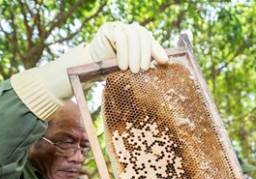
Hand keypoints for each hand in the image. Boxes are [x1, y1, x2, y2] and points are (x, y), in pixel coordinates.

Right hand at [11, 21, 167, 119]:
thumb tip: (159, 73)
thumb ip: (141, 67)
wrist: (90, 67)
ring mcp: (120, 27)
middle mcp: (131, 30)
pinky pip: (120, 36)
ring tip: (131, 69)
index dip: (158, 49)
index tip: (164, 61)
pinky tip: (121, 64)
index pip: (151, 40)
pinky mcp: (109, 29)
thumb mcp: (129, 69)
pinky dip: (122, 51)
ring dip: (134, 53)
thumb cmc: (112, 70)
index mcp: (139, 39)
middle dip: (145, 53)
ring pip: (133, 35)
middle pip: (143, 35)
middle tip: (142, 70)